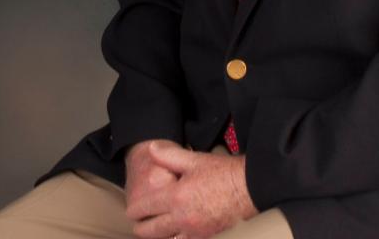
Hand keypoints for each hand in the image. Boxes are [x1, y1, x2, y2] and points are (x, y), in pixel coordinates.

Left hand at [125, 141, 258, 238]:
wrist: (247, 188)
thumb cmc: (222, 172)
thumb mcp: (194, 160)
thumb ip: (170, 155)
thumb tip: (151, 148)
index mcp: (175, 197)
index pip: (146, 207)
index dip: (135, 210)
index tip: (131, 211)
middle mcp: (181, 218)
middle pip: (152, 231)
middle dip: (141, 228)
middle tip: (138, 225)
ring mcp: (192, 231)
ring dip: (157, 236)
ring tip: (154, 232)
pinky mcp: (204, 236)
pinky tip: (175, 236)